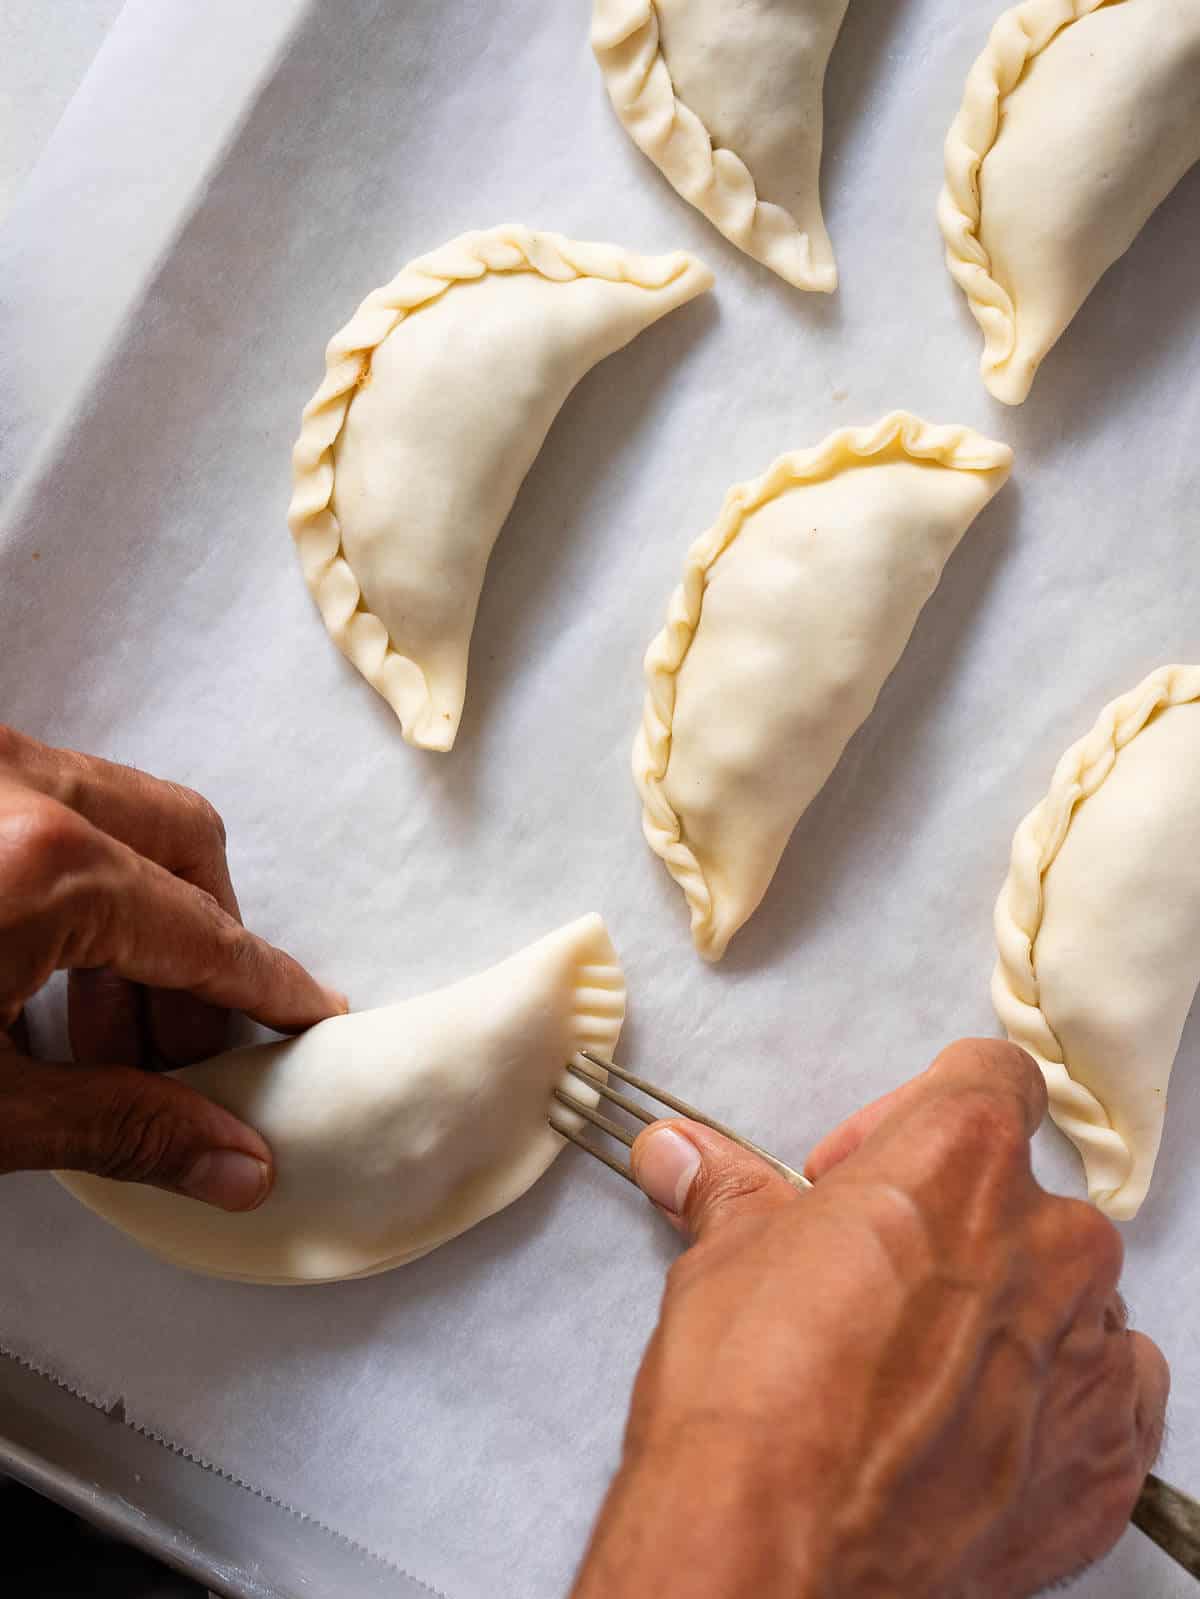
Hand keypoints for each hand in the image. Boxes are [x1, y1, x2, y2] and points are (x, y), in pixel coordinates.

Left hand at [0, 726, 345, 1209]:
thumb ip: (118, 1127)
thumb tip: (236, 1165)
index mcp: (41, 866)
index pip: (205, 935)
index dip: (267, 990)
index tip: (311, 1018)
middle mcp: (11, 783)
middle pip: (182, 842)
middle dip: (208, 938)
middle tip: (193, 1042)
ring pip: (112, 812)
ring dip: (134, 912)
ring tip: (106, 1026)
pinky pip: (45, 803)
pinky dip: (70, 878)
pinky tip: (35, 970)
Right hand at [573, 1040, 1168, 1598]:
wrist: (776, 1553)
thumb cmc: (754, 1395)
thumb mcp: (727, 1258)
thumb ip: (729, 1189)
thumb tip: (683, 1155)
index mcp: (963, 1161)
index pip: (992, 1078)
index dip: (915, 1113)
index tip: (863, 1168)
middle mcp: (1050, 1244)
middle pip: (1026, 1198)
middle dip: (954, 1225)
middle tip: (875, 1277)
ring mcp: (1092, 1355)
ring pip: (1070, 1299)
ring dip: (1007, 1315)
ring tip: (916, 1368)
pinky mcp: (1106, 1459)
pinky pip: (1112, 1394)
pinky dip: (1058, 1399)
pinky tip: (978, 1423)